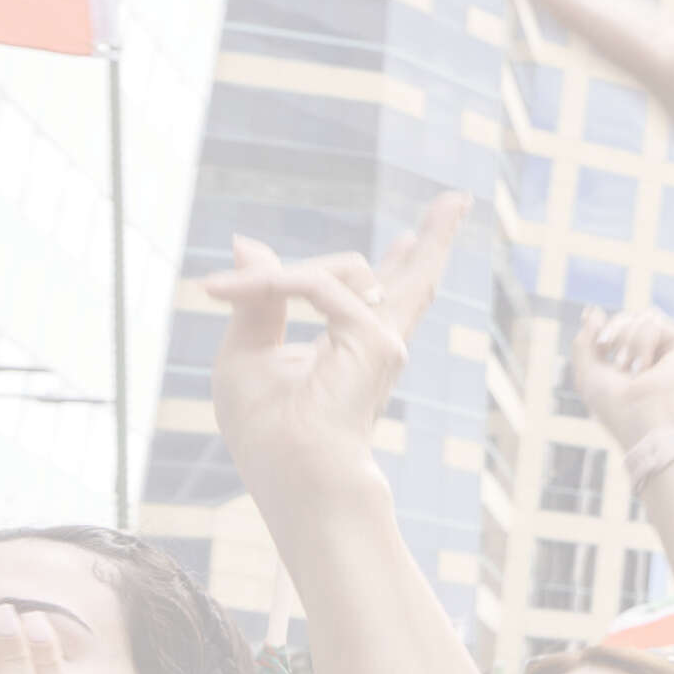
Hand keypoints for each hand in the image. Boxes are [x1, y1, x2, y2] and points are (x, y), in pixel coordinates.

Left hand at [204, 198, 465, 501]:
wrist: (292, 474)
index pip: (384, 294)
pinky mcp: (376, 341)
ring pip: (349, 267)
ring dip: (271, 277)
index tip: (409, 239)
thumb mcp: (246, 354)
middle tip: (458, 199)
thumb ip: (256, 299)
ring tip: (215, 290)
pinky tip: (220, 293)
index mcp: (355, 346)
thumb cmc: (267, 432)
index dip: (400, 261)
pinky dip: (267, 285)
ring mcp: (383, 339)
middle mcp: (379, 340)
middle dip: (434, 237)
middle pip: (415, 278)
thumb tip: (248, 241)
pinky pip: (314, 284)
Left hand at [568, 308, 673, 449]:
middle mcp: (658, 358)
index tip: (600, 342)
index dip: (608, 330)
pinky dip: (641, 342)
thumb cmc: (617, 407)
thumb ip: (585, 341)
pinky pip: (654, 322)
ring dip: (628, 339)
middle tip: (608, 349)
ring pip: (644, 317)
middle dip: (615, 331)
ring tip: (631, 367)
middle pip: (633, 319)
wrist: (645, 420)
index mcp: (637, 365)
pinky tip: (644, 366)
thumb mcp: (588, 374)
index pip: (623, 331)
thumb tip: (592, 310)